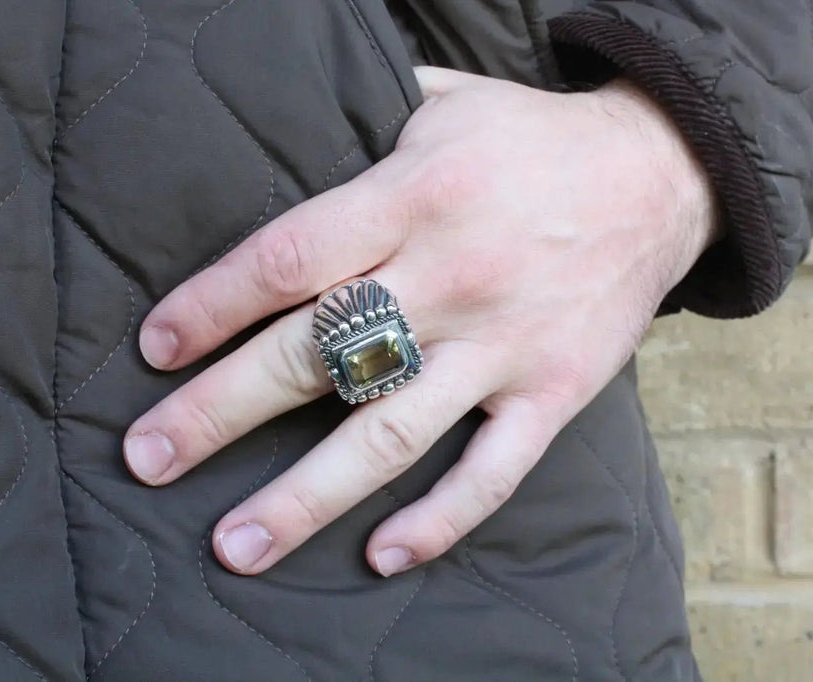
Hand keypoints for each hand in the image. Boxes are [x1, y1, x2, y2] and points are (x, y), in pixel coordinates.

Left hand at [123, 67, 718, 576]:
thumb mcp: (447, 101)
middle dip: (220, 412)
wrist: (664, 174)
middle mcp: (450, 276)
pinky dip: (440, 519)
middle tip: (148, 458)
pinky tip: (381, 554)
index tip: (156, 350)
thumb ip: (364, 121)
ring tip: (234, 545)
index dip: (211, 307)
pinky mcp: (553, 390)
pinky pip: (494, 470)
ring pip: (389, 431)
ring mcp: (503, 343)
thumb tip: (288, 120)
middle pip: (314, 355)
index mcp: (413, 197)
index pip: (287, 259)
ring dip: (305, 496)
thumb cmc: (537, 140)